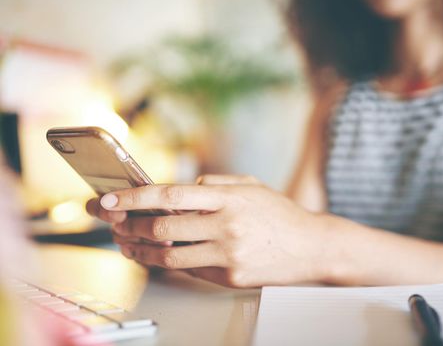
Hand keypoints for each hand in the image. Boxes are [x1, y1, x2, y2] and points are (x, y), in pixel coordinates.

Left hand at [88, 175, 327, 287]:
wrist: (311, 247)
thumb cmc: (280, 214)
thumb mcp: (250, 185)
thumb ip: (214, 183)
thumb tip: (179, 190)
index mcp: (229, 198)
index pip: (171, 195)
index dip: (135, 197)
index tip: (111, 200)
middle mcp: (226, 226)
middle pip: (162, 227)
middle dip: (130, 225)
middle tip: (115, 223)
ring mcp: (228, 255)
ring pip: (168, 256)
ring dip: (140, 250)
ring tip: (128, 244)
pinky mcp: (229, 278)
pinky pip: (188, 270)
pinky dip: (167, 262)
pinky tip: (158, 255)